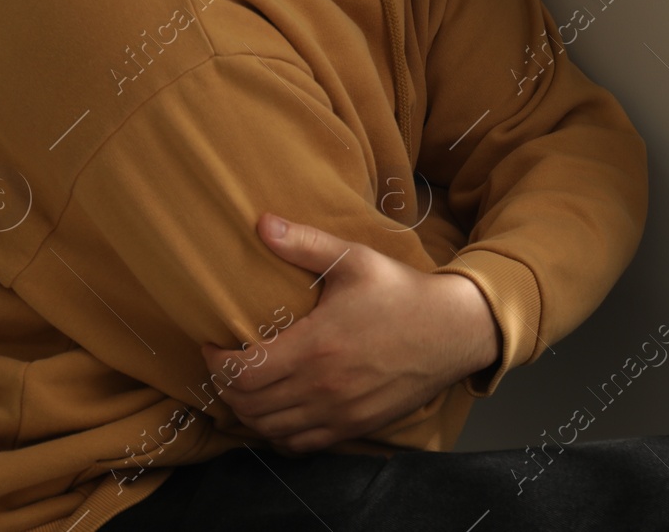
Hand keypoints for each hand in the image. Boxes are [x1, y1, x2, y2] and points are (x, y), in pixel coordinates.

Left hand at [200, 212, 500, 454]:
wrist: (455, 330)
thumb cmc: (403, 293)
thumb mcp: (355, 259)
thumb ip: (304, 244)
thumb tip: (261, 223)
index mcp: (315, 348)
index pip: (241, 372)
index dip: (215, 362)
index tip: (213, 343)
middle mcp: (321, 389)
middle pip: (247, 406)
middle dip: (225, 386)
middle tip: (225, 363)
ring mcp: (338, 414)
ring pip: (269, 429)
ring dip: (248, 411)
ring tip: (248, 385)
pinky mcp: (354, 428)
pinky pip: (299, 445)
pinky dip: (278, 433)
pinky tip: (278, 410)